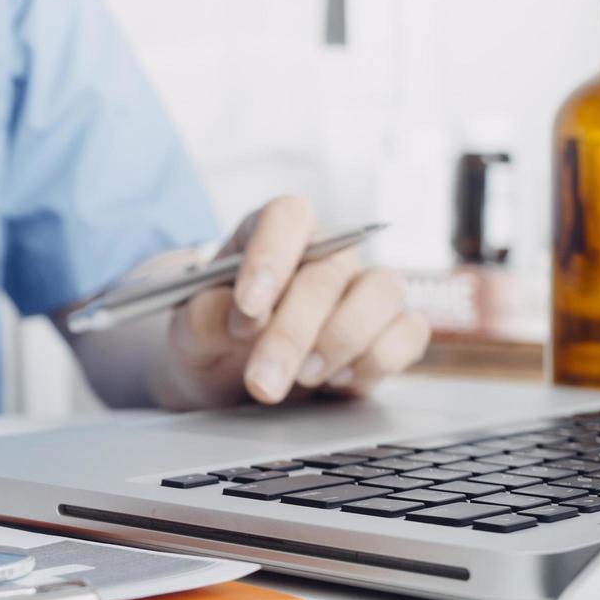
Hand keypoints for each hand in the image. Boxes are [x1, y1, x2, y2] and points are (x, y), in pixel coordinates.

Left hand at [169, 196, 428, 403]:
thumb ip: (204, 317)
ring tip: (302, 379)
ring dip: (340, 343)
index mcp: (273, 232)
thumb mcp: (190, 329)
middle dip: (291, 334)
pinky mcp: (391, 330)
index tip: (248, 308)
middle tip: (261, 381)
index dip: (270, 257)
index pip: (287, 217)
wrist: (228, 376)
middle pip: (326, 274)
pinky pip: (409, 332)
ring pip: (381, 293)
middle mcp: (327, 253)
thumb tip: (234, 317)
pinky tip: (338, 381)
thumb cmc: (213, 336)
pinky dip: (378, 359)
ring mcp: (363, 289)